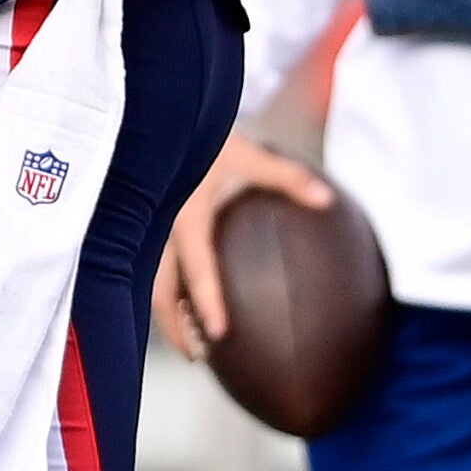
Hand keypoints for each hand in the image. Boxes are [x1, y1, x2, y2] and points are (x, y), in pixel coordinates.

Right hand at [153, 133, 333, 360]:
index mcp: (186, 215)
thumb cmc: (205, 136)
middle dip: (176, 325)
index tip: (218, 334)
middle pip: (161, 289)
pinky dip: (161, 293)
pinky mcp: (142, 228)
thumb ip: (287, 178)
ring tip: (186, 342)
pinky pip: (145, 268)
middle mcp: (160, 228)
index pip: (198, 268)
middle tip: (196, 356)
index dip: (207, 302)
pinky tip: (175, 308)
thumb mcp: (248, 155)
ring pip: (148, 282)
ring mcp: (146, 230)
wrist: (159, 114)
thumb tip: (328, 199)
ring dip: (167, 315)